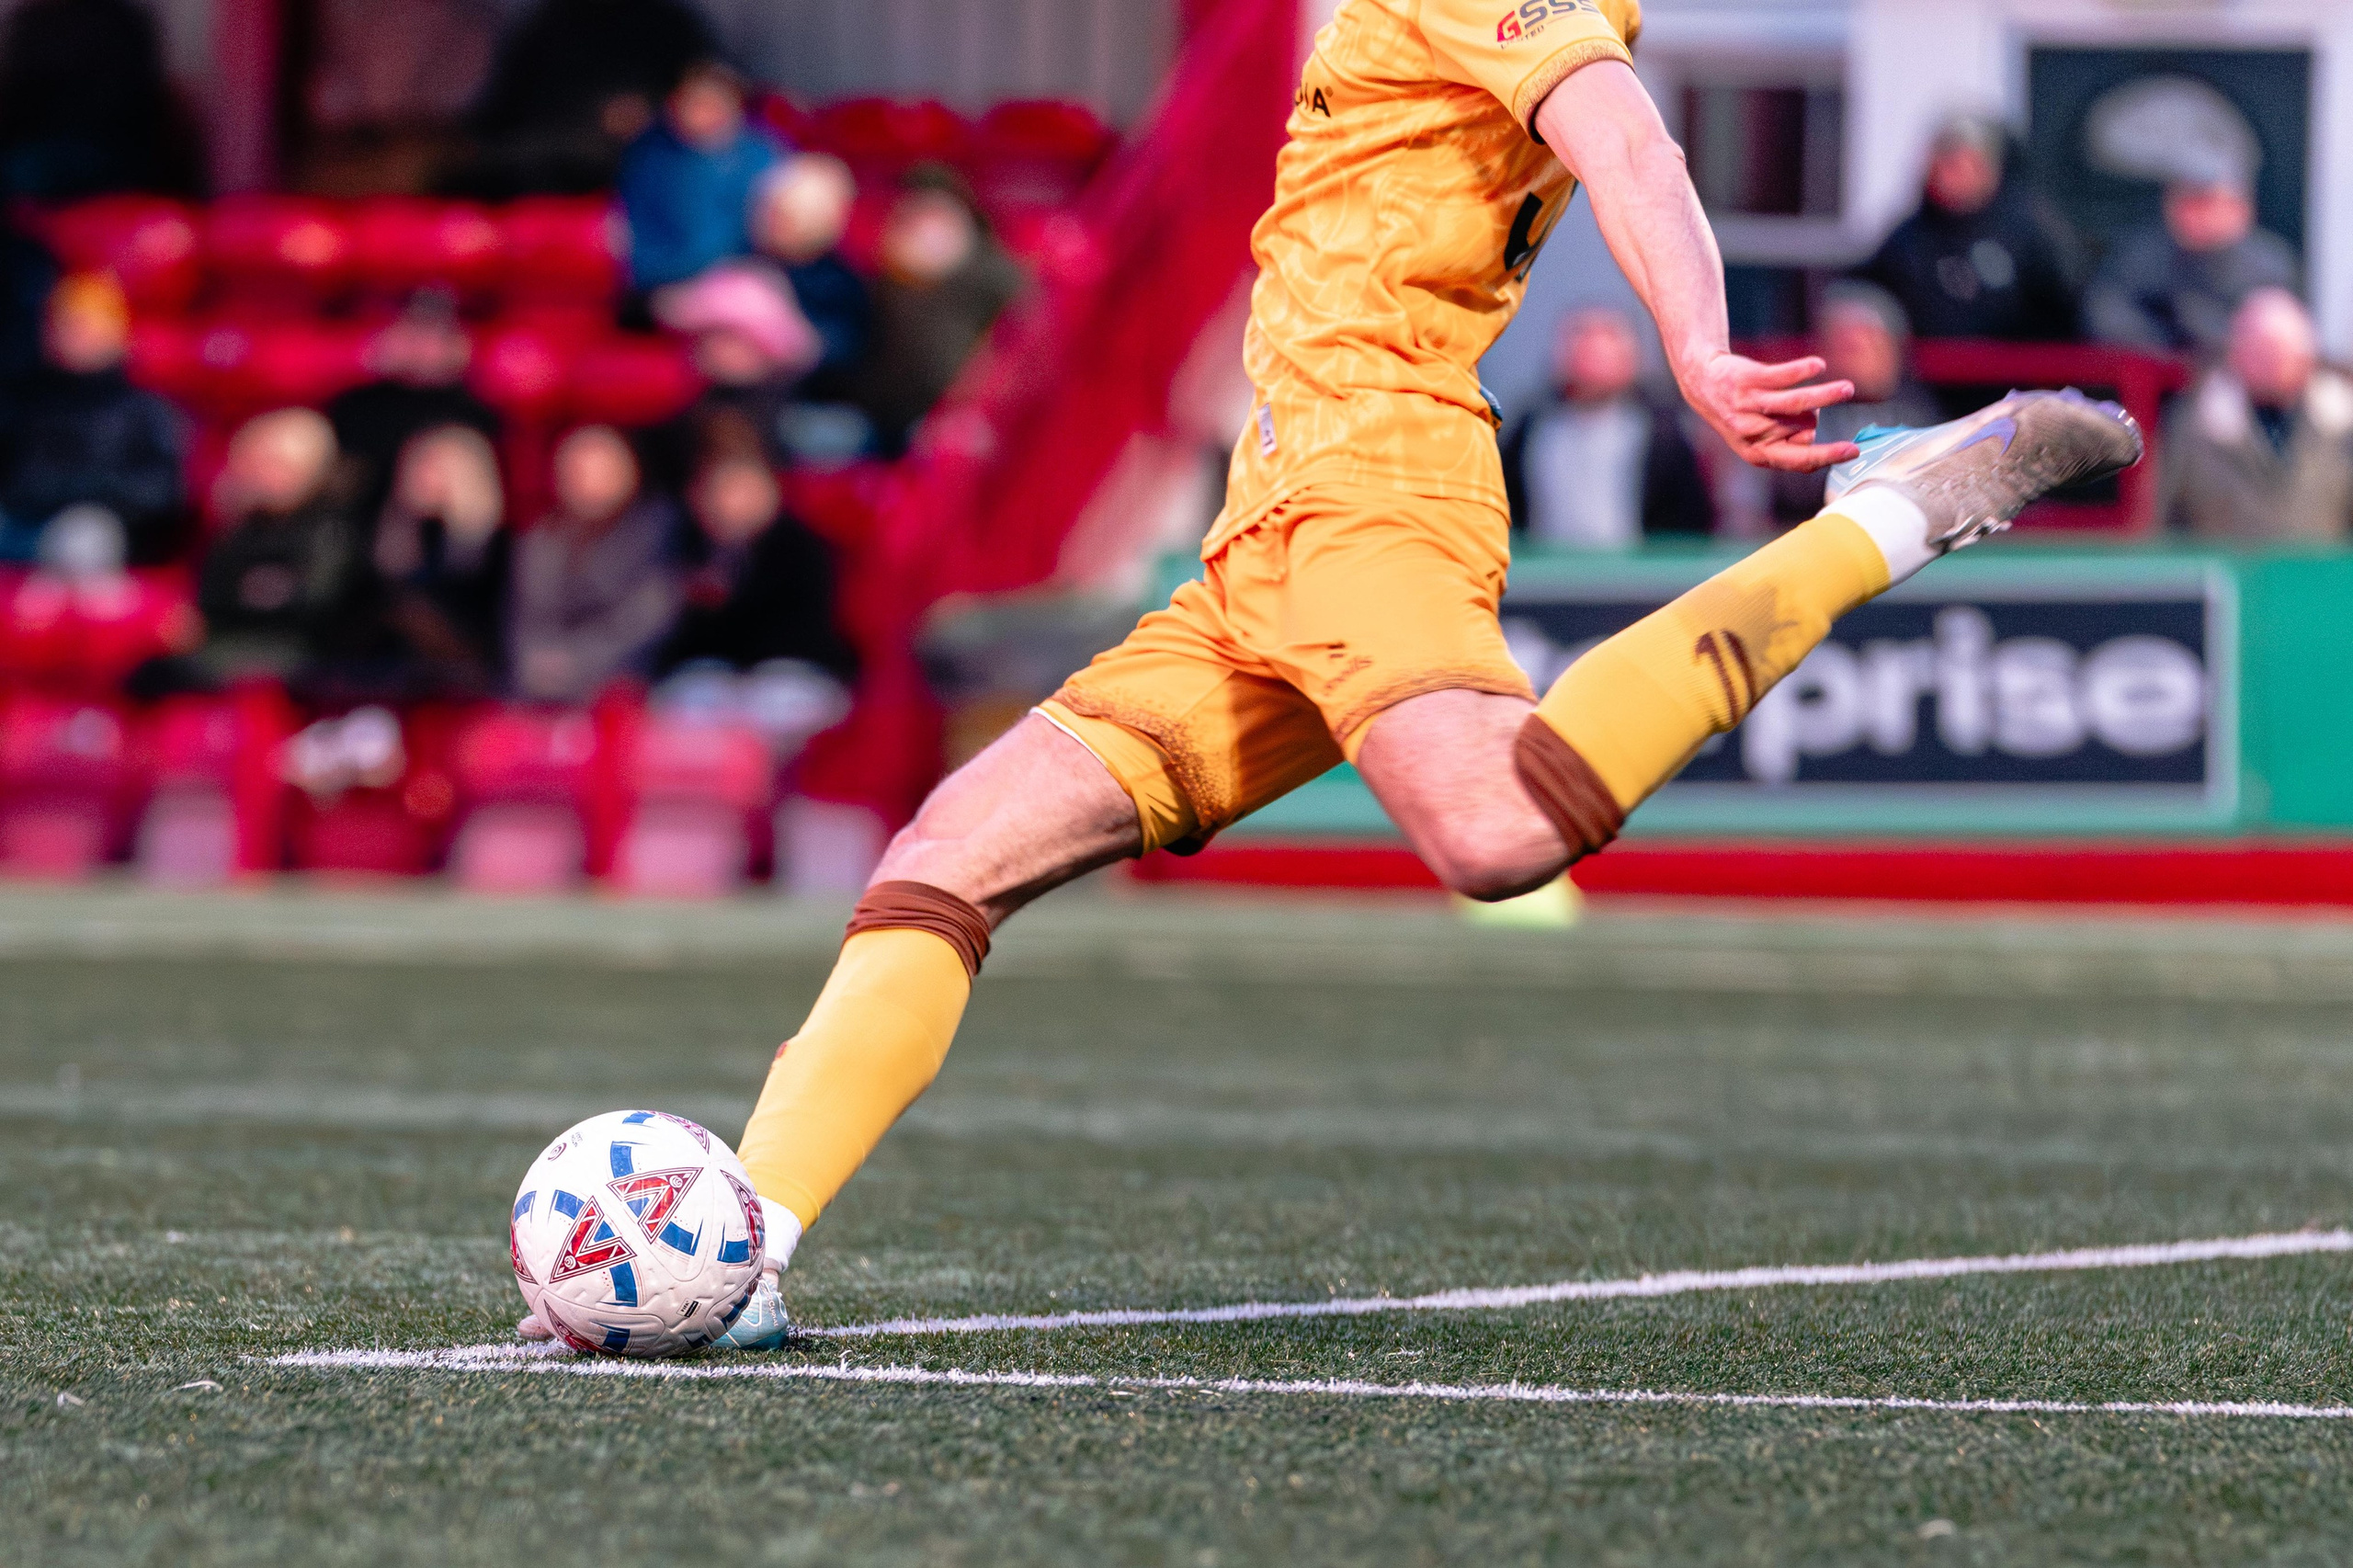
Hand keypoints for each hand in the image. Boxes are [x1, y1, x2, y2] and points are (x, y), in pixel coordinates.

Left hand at [1682, 352, 1859, 473]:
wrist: (1703, 383)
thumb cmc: (1740, 413)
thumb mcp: (1756, 439)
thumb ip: (1784, 444)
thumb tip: (1812, 438)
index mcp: (1757, 454)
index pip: (1800, 461)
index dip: (1829, 456)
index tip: (1854, 451)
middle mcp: (1752, 433)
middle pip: (1805, 427)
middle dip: (1812, 417)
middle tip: (1799, 411)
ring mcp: (1749, 406)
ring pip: (1798, 403)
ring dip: (1826, 396)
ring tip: (1848, 389)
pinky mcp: (1749, 381)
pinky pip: (1783, 377)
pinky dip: (1803, 370)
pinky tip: (1818, 365)